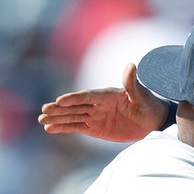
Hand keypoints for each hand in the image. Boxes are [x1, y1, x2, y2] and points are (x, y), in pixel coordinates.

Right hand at [38, 63, 167, 141]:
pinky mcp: (95, 128)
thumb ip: (132, 83)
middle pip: (75, 106)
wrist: (152, 120)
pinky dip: (64, 128)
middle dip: (59, 109)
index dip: (74, 99)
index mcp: (106, 95)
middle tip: (44, 111)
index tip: (60, 101)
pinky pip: (77, 127)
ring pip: (72, 117)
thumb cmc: (148, 105)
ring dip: (57, 118)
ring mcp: (95, 116)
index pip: (87, 97)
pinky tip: (50, 128)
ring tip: (42, 120)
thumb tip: (131, 65)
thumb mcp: (142, 95)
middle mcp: (97, 104)